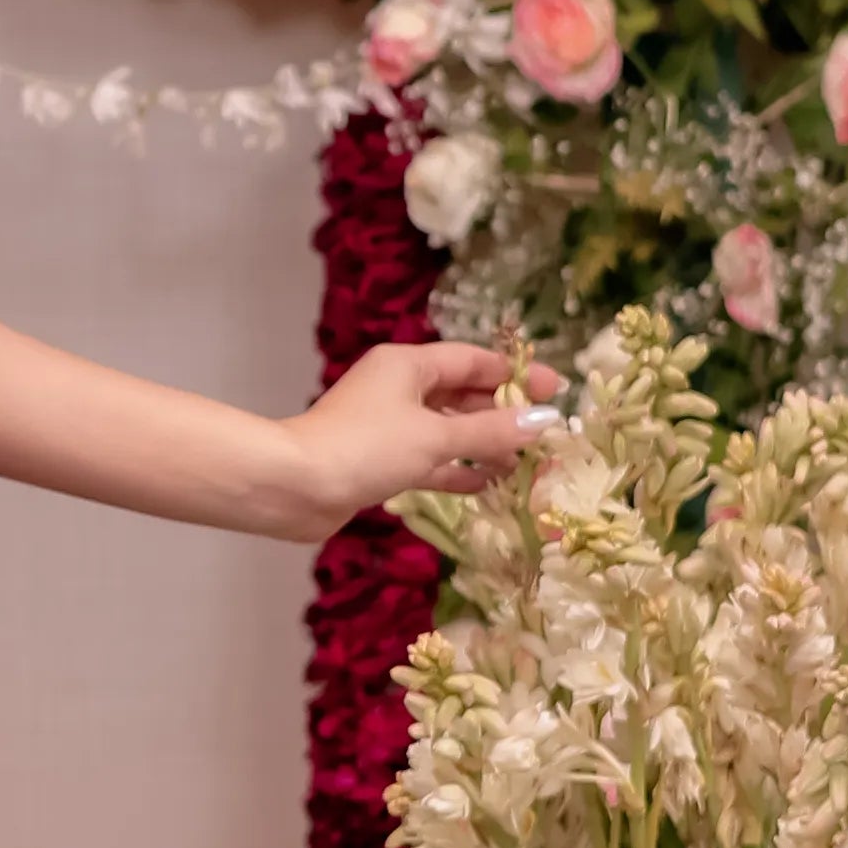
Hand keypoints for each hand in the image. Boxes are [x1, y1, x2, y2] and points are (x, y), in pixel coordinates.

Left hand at [281, 340, 559, 538]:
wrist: (293, 487)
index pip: (473, 361)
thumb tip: (542, 421)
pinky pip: (428, 459)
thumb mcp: (435, 436)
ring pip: (447, 430)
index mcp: (408, 365)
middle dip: (503, 413)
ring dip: (483, 445)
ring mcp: (387, 426)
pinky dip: (455, 469)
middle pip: (462, 394)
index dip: (516, 374)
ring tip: (525, 463)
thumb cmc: (364, 448)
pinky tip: (487, 483)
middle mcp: (397, 389)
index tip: (554, 390)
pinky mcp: (378, 461)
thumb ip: (490, 432)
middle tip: (546, 433)